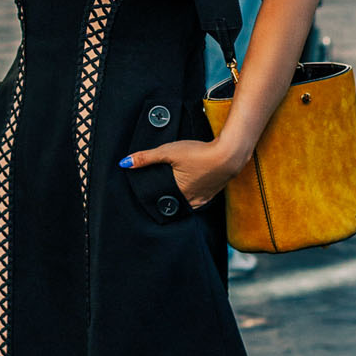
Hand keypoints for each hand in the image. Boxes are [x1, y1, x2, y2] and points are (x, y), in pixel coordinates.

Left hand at [120, 134, 241, 212]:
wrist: (230, 152)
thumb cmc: (200, 153)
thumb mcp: (169, 152)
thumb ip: (146, 158)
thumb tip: (125, 163)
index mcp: (181, 194)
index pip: (164, 203)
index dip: (156, 201)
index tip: (149, 200)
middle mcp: (194, 200)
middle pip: (177, 204)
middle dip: (169, 200)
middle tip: (161, 194)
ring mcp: (207, 196)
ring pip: (190, 202)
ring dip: (183, 197)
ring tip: (176, 190)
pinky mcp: (216, 190)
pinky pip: (202, 197)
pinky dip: (196, 193)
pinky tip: (194, 185)